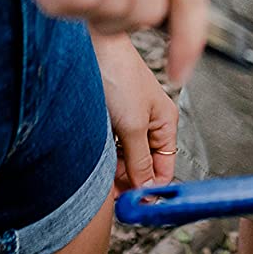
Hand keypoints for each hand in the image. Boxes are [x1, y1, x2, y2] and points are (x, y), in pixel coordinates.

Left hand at [93, 32, 178, 189]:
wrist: (86, 48)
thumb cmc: (117, 73)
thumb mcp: (132, 126)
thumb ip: (140, 161)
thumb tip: (147, 190)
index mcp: (165, 122)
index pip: (165, 168)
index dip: (151, 188)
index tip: (134, 205)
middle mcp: (150, 123)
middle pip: (143, 166)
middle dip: (128, 180)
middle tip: (112, 193)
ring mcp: (129, 121)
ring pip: (124, 158)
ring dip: (114, 168)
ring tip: (101, 170)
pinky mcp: (109, 118)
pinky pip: (110, 147)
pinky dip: (104, 155)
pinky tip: (94, 156)